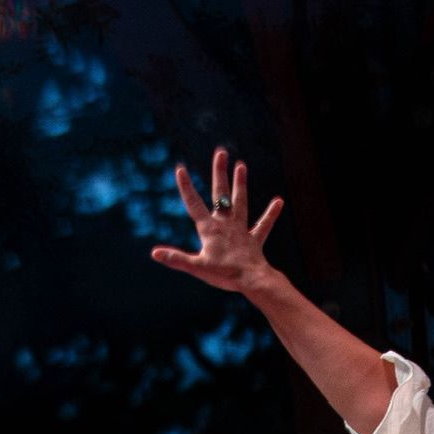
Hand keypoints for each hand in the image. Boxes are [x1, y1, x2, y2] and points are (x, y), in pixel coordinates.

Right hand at [150, 147, 284, 294]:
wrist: (251, 280)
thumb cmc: (224, 275)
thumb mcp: (196, 267)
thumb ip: (176, 259)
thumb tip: (155, 253)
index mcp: (209, 229)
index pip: (194, 204)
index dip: (186, 187)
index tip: (180, 168)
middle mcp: (226, 225)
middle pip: (220, 195)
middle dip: (219, 173)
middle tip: (221, 153)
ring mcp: (241, 231)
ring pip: (241, 203)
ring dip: (240, 185)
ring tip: (241, 166)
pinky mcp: (254, 241)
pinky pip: (264, 225)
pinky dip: (271, 214)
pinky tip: (279, 201)